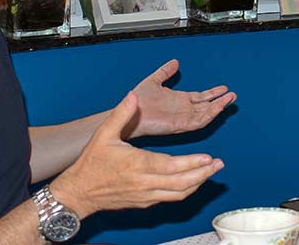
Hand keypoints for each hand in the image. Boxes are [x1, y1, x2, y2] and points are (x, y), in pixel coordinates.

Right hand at [53, 93, 224, 217]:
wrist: (79, 192)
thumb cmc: (91, 164)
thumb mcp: (104, 134)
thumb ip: (121, 113)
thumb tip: (133, 96)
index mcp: (138, 164)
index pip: (171, 166)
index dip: (192, 163)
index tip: (208, 158)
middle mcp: (144, 183)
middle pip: (181, 183)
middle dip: (203, 174)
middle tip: (219, 165)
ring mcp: (145, 196)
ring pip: (178, 194)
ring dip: (197, 183)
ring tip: (211, 173)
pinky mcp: (144, 203)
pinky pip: (170, 199)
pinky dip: (184, 191)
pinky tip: (192, 182)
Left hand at [127, 59, 235, 137]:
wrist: (128, 112)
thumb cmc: (137, 101)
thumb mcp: (154, 81)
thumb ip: (165, 72)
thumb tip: (175, 62)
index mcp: (179, 100)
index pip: (201, 97)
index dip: (213, 93)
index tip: (224, 88)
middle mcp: (183, 109)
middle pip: (207, 105)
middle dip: (220, 100)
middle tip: (233, 95)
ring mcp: (183, 117)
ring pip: (206, 113)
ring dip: (218, 107)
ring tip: (230, 99)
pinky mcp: (180, 124)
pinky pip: (199, 121)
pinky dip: (209, 115)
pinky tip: (217, 108)